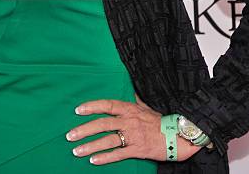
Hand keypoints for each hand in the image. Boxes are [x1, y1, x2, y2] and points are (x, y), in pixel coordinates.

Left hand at [65, 94, 202, 164]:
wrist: (178, 136)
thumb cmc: (160, 121)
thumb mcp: (145, 106)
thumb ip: (134, 100)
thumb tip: (129, 89)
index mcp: (129, 108)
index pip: (106, 105)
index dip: (91, 107)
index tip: (77, 110)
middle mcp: (128, 121)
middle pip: (102, 123)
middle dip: (84, 130)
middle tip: (70, 135)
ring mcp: (133, 135)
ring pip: (107, 140)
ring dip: (90, 146)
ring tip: (77, 150)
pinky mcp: (138, 150)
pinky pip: (118, 154)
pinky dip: (105, 157)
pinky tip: (94, 160)